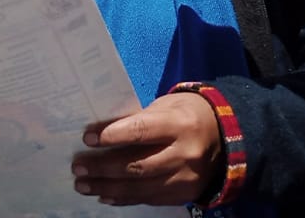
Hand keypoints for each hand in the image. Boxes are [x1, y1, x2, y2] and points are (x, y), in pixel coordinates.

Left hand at [70, 93, 223, 205]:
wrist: (225, 137)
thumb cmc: (188, 114)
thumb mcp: (167, 107)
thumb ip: (139, 120)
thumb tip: (101, 134)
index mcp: (180, 124)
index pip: (141, 131)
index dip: (112, 136)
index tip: (87, 139)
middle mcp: (185, 154)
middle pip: (137, 165)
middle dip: (103, 168)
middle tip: (78, 168)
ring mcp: (185, 178)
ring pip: (140, 187)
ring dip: (107, 188)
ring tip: (84, 185)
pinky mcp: (184, 194)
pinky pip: (149, 199)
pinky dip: (125, 198)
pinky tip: (106, 195)